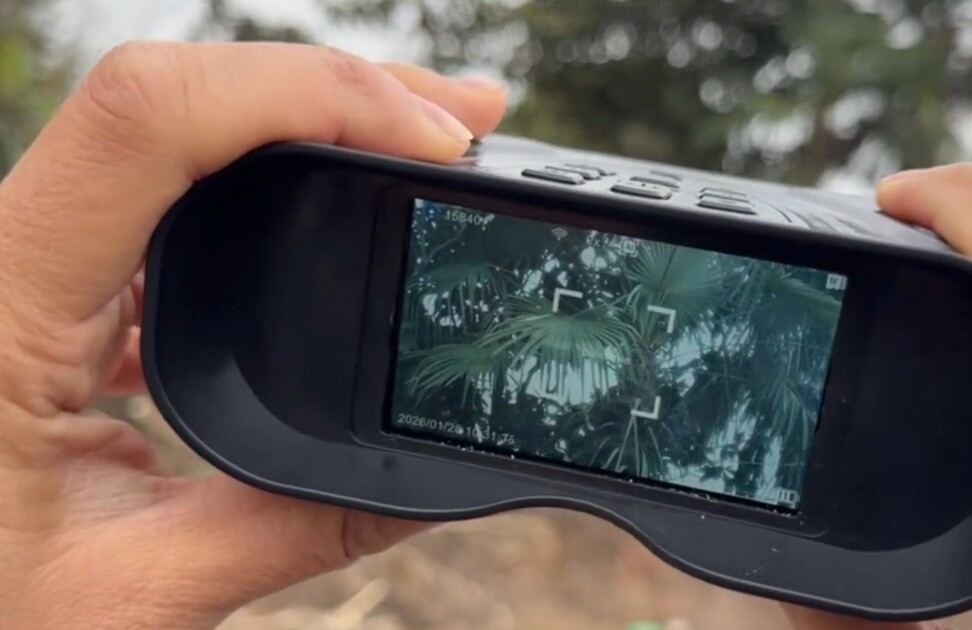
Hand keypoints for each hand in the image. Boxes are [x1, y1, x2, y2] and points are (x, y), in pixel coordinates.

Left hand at [0, 41, 505, 628]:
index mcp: (5, 304)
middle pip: (180, 94)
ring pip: (178, 124)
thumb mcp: (134, 591)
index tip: (433, 142)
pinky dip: (272, 169)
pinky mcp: (59, 275)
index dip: (306, 96)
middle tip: (466, 118)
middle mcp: (10, 250)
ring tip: (424, 136)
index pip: (149, 120)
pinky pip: (170, 182)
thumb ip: (289, 531)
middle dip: (339, 89)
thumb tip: (431, 484)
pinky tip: (334, 189)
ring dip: (310, 117)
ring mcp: (34, 252)